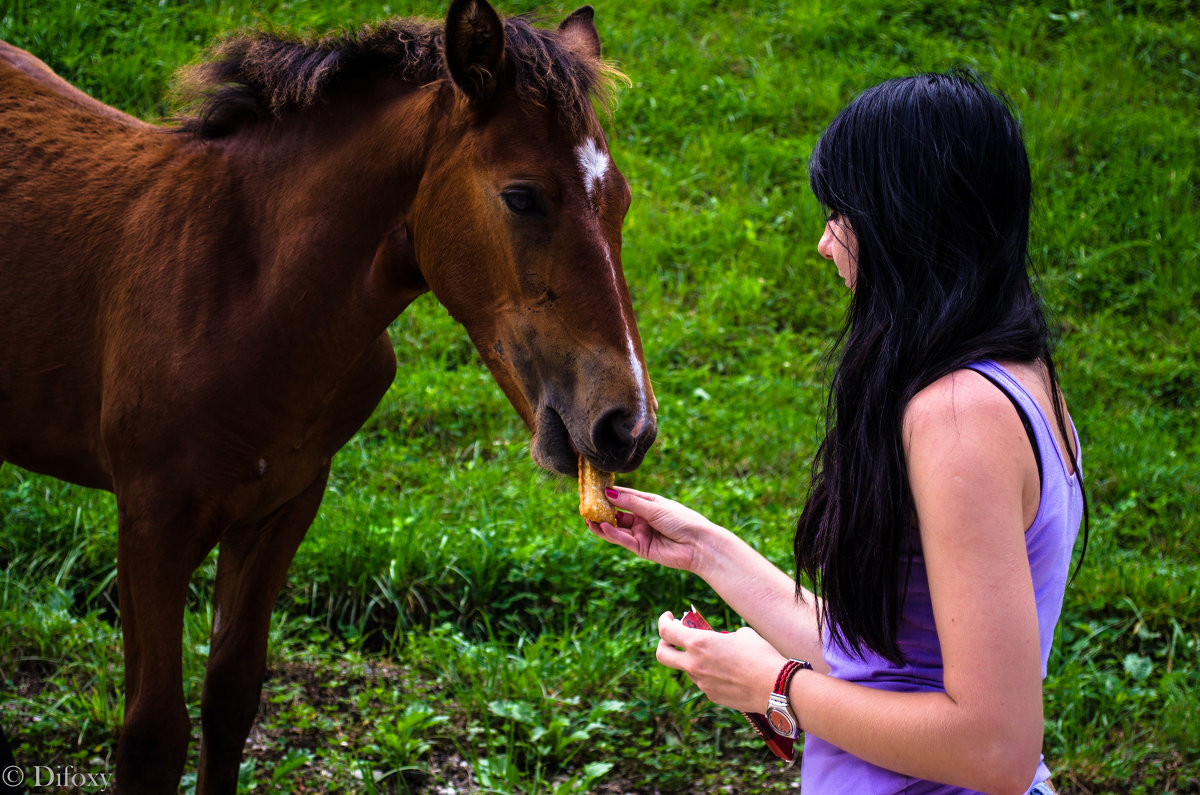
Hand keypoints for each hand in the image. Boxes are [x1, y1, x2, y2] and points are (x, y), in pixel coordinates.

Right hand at [585, 487, 719, 573]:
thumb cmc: (682, 521)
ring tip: (588, 518)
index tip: (593, 489)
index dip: (610, 493)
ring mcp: (642, 534)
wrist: (700, 545)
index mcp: (649, 504)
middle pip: (618, 513)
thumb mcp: (655, 508)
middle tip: (585, 506)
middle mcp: (644, 518)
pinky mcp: (642, 549)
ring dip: (602, 524)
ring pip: (617, 528)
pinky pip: (623, 540)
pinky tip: (602, 526)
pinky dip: (612, 534)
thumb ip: (631, 503)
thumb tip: (608, 493)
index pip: (625, 496)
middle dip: (602, 510)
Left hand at [655, 611, 785, 713]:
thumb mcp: (740, 634)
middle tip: (672, 639)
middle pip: (663, 655)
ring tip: (718, 655)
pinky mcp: (712, 696)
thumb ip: (720, 637)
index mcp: (698, 643)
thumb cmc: (760, 655)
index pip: (666, 631)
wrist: (775, 687)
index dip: (664, 621)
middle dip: (663, 645)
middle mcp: (694, 664)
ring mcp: (701, 683)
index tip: (670, 617)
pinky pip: (704, 682)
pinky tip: (729, 672)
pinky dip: (710, 674)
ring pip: (688, 669)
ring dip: (694, 660)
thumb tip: (718, 641)